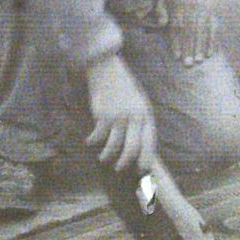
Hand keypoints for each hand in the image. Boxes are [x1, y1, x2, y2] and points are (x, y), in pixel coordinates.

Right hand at [85, 54, 157, 172]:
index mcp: (146, 114)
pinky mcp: (103, 115)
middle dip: (125, 162)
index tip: (142, 169)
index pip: (149, 142)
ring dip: (107, 155)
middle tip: (119, 169)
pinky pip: (99, 136)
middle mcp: (134, 117)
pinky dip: (93, 141)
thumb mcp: (138, 102)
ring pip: (114, 145)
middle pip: (132, 148)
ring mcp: (118, 116)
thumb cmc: (124, 88)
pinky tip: (90, 142)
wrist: (107, 70)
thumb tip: (138, 143)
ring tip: (103, 158)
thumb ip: (140, 121)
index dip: (146, 158)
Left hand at [158, 0, 217, 66]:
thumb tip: (161, 24)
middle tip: (187, 64)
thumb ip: (160, 10)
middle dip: (189, 49)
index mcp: (178, 6)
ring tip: (198, 61)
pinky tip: (210, 53)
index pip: (177, 27)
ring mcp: (203, 11)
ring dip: (201, 47)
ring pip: (202, 32)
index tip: (176, 56)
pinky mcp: (212, 12)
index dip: (176, 42)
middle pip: (190, 32)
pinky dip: (212, 41)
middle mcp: (192, 9)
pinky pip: (213, 28)